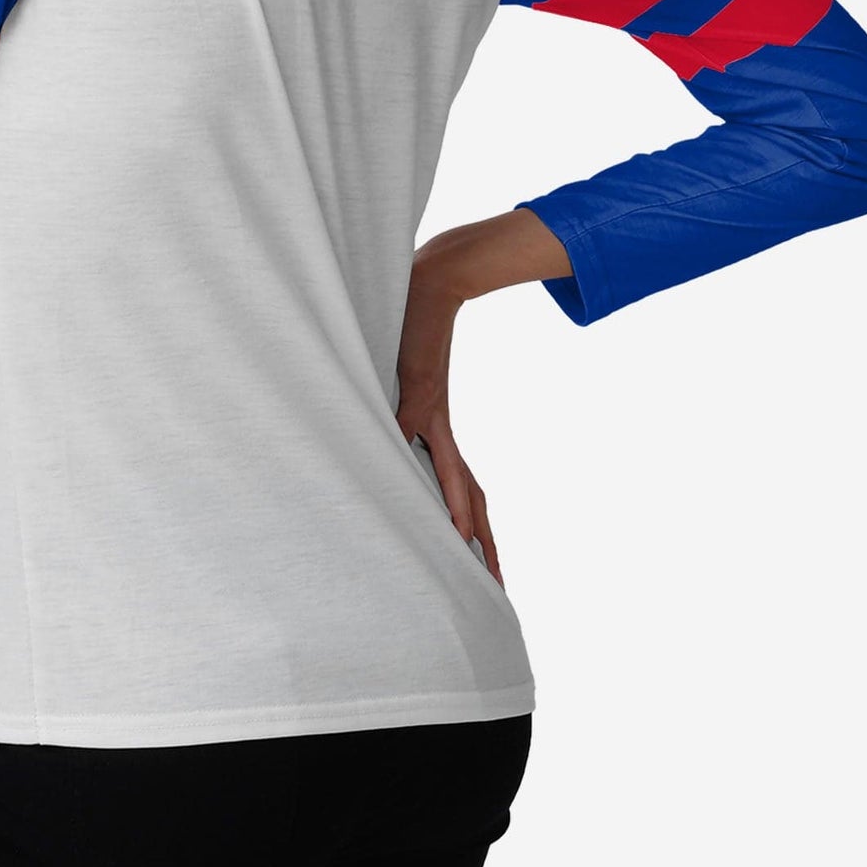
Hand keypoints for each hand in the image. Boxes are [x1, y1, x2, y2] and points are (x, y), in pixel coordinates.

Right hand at [395, 255, 504, 587]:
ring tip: (475, 560)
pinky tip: (444, 514)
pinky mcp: (421, 393)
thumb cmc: (405, 321)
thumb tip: (369, 424)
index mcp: (435, 427)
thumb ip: (385, 399)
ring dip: (465, 522)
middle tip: (497, 587)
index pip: (461, 486)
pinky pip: (425, 446)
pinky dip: (439, 482)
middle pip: (469, 496)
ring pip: (456, 480)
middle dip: (482, 542)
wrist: (428, 279)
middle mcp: (437, 427)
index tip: (482, 562)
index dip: (471, 524)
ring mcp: (430, 411)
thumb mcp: (394, 371)